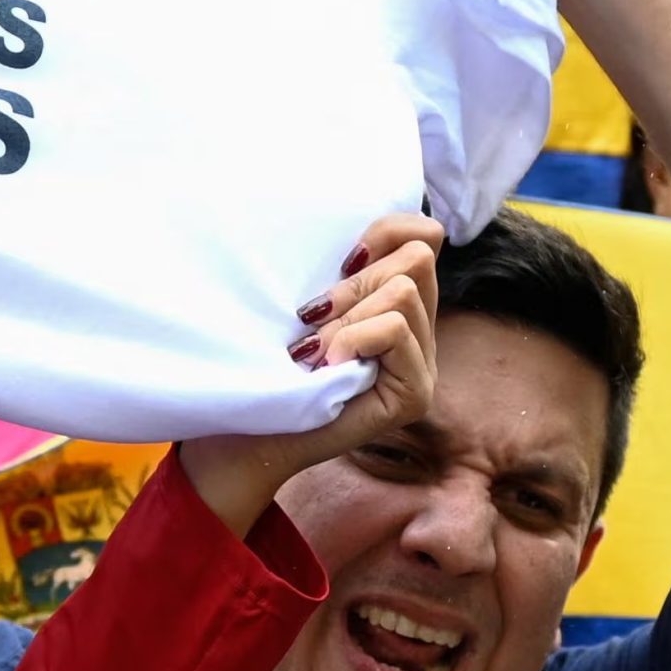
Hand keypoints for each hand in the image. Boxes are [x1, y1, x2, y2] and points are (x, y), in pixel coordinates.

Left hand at [179, 213, 441, 535]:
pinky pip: (395, 329)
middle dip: (356, 281)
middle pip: (418, 257)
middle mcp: (421, 334)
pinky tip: (324, 365)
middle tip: (313, 318)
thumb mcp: (304, 303)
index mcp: (398, 304)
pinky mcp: (415, 394)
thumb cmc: (265, 369)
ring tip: (313, 350)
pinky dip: (352, 338)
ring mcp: (424, 367)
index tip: (338, 263)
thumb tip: (353, 236)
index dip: (383, 232)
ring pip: (402, 293)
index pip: (425, 235)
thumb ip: (339, 270)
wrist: (245, 439)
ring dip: (347, 315)